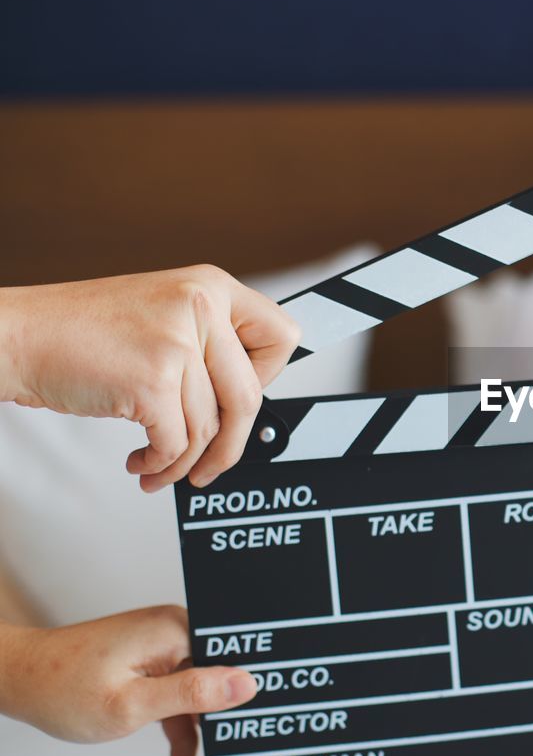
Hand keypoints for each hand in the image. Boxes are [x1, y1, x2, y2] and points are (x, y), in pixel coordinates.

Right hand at [0, 265, 299, 490]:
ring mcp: (178, 342)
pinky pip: (176, 443)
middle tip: (214, 465)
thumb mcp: (161, 315)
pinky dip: (161, 465)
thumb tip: (246, 400)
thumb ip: (208, 343)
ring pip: (210, 427)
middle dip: (232, 444)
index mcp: (210, 286)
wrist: (16, 335)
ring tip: (163, 468)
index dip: (270, 378)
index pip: (282, 335)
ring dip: (187, 462)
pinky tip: (144, 463)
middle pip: (250, 395)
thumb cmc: (78, 332)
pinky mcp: (153, 379)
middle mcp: (200, 306)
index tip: (243, 402)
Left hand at [0, 605, 256, 755]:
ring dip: (206, 752)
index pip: (235, 664)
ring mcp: (167, 653)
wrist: (17, 679)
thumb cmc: (61, 687)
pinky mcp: (156, 670)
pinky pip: (180, 708)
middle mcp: (179, 635)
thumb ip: (191, 694)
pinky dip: (181, 743)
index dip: (254, 703)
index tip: (265, 739)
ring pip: (202, 706)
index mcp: (178, 631)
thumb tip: (247, 683)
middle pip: (222, 689)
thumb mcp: (129, 704)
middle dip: (231, 740)